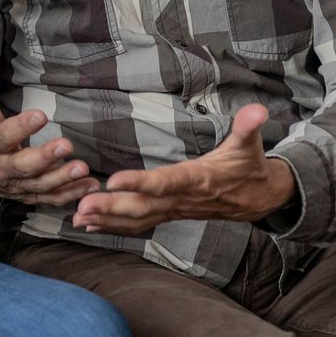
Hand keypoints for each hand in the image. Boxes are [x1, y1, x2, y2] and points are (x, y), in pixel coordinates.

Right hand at [0, 43, 98, 206]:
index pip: (2, 136)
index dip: (19, 127)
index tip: (40, 114)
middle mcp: (2, 169)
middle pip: (22, 166)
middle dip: (44, 158)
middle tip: (66, 145)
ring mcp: (17, 186)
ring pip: (40, 186)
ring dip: (62, 178)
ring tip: (82, 168)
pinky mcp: (29, 196)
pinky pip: (50, 199)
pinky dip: (70, 195)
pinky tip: (89, 184)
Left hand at [71, 104, 295, 234]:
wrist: (258, 198)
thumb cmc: (249, 167)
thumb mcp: (250, 144)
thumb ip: (248, 127)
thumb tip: (258, 110)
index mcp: (197, 180)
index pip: (165, 183)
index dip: (140, 183)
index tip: (113, 180)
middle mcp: (183, 199)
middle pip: (143, 207)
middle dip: (111, 208)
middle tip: (80, 206)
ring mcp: (175, 210)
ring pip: (138, 219)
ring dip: (107, 220)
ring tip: (77, 218)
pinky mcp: (170, 214)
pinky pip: (140, 224)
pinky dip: (115, 226)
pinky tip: (92, 226)